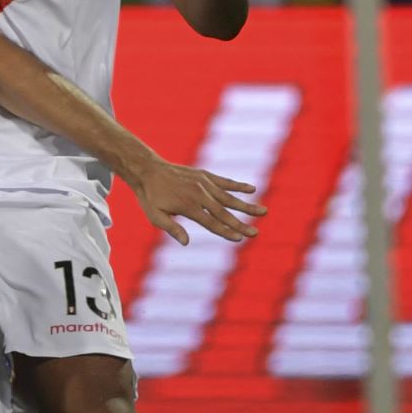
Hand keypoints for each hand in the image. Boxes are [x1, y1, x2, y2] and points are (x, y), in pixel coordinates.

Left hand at [129, 159, 266, 245]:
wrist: (148, 170)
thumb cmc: (150, 197)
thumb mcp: (154, 215)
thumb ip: (171, 228)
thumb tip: (186, 242)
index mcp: (188, 206)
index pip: (211, 222)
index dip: (225, 231)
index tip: (239, 238)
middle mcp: (199, 194)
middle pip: (224, 212)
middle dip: (241, 224)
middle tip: (256, 233)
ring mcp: (203, 183)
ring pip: (228, 197)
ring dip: (246, 205)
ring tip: (263, 211)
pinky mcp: (204, 175)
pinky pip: (224, 181)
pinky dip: (237, 185)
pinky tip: (251, 189)